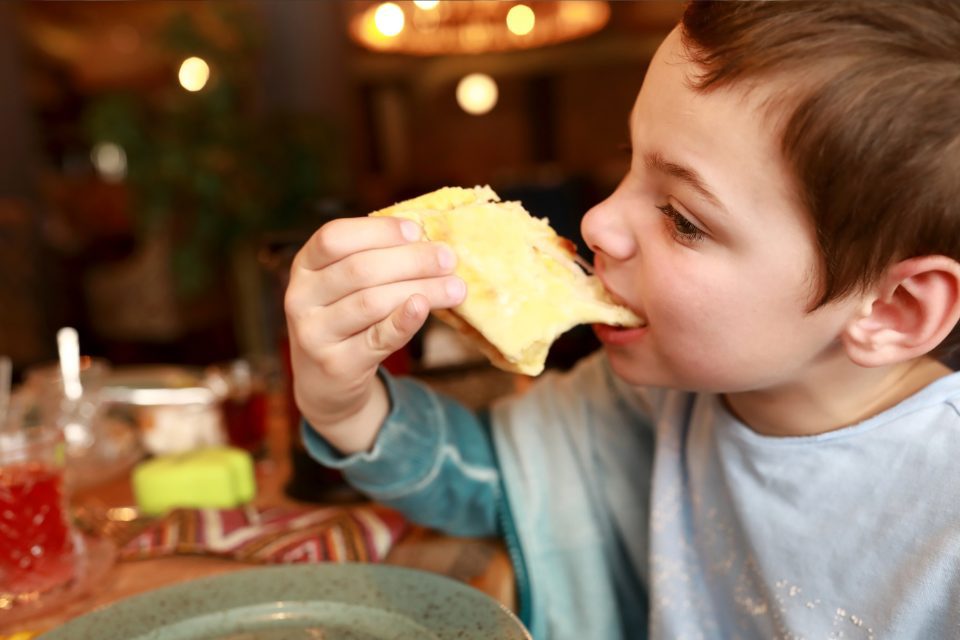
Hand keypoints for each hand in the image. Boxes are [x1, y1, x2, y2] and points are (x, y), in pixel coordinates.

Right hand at [284, 215, 464, 450]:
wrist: (323, 382)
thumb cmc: (345, 320)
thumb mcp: (342, 286)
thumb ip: (373, 260)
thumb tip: (428, 241)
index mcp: (304, 266)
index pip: (334, 237)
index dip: (378, 230)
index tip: (417, 230)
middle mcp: (300, 297)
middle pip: (359, 269)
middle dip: (411, 260)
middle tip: (448, 259)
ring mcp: (314, 333)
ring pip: (372, 302)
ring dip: (420, 289)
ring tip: (455, 288)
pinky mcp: (337, 364)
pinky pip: (377, 338)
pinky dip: (404, 321)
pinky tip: (425, 307)